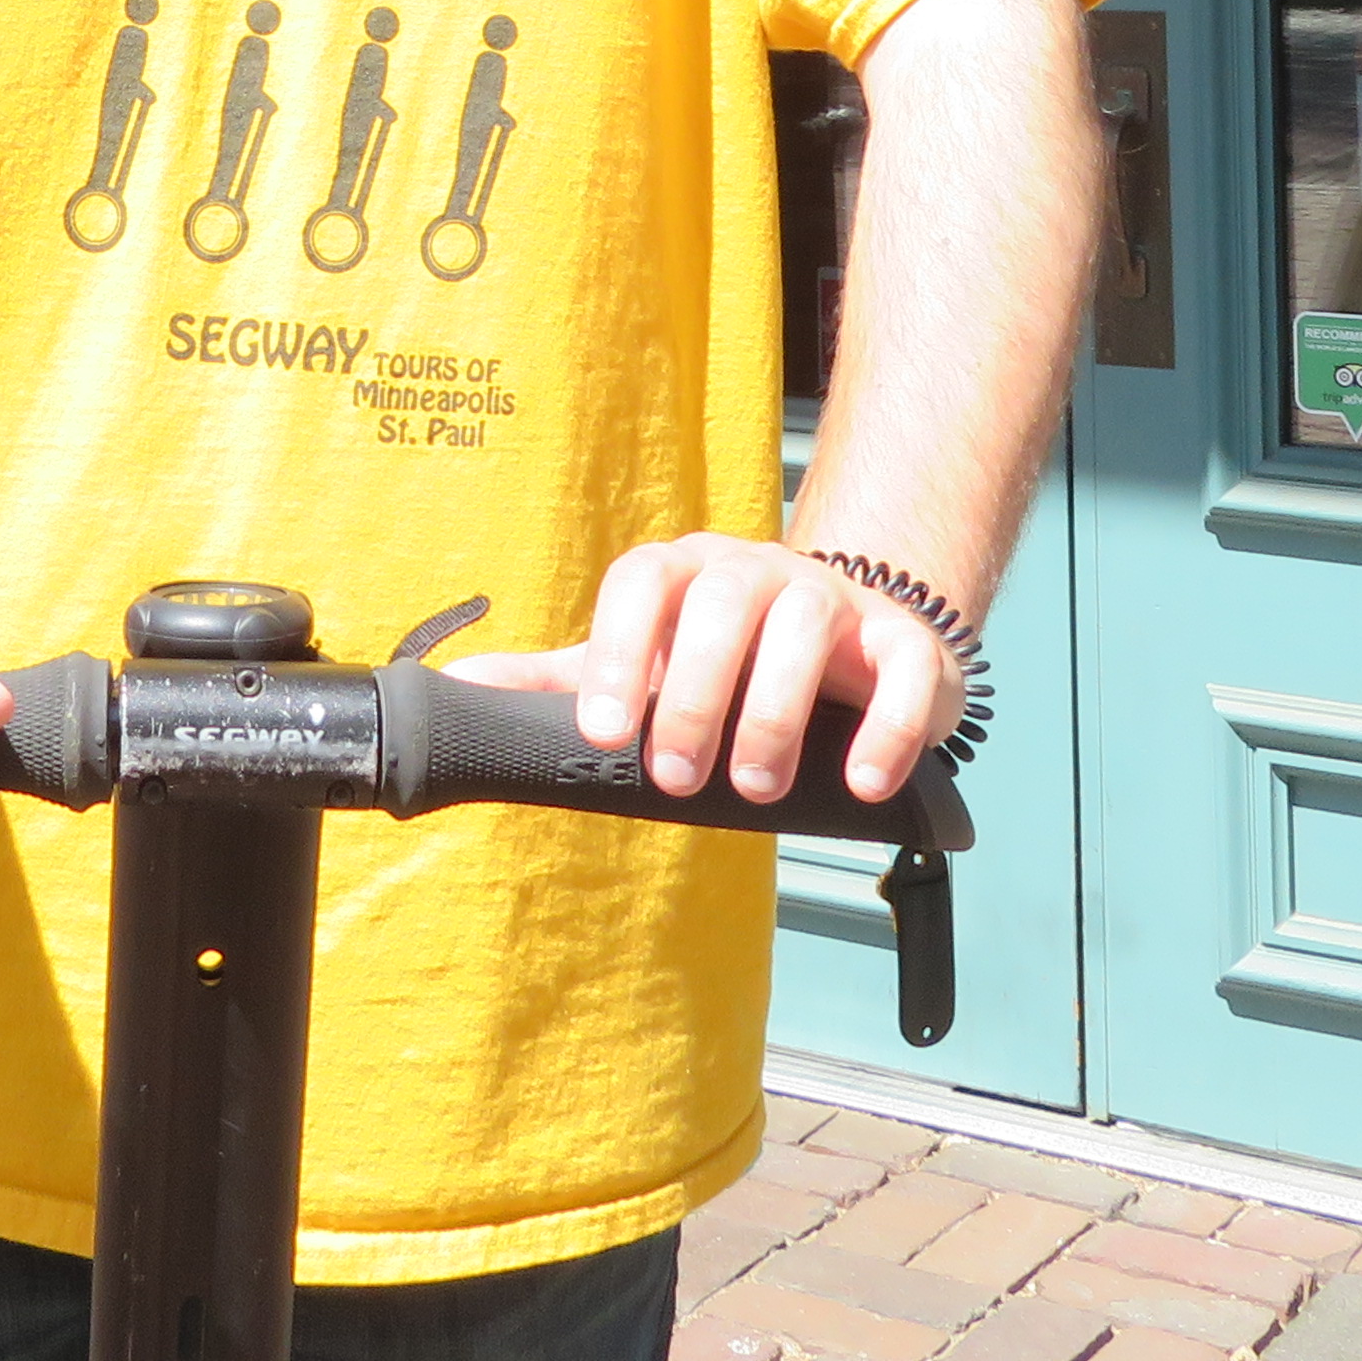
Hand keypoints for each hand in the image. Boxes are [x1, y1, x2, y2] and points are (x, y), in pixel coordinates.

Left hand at [447, 534, 967, 808]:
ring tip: (755, 787)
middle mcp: (758, 573)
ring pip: (806, 621)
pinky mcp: (907, 645)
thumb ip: (556, 680)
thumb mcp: (642, 664)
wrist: (853, 640)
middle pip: (721, 602)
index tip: (600, 732)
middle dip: (694, 694)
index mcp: (687, 574)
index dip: (616, 650)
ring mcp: (836, 600)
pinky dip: (887, 725)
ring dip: (775, 708)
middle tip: (676, 777)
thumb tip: (454, 686)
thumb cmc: (727, 659)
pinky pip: (906, 669)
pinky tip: (862, 784)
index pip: (642, 581)